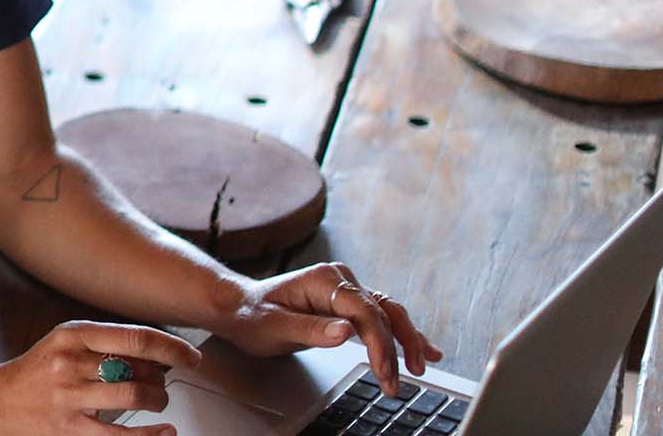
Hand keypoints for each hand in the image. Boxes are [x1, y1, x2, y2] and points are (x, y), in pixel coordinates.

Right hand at [0, 320, 202, 435]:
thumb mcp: (65, 343)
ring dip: (157, 401)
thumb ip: (104, 344)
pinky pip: (120, 434)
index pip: (136, 337)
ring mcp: (69, 396)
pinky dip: (150, 435)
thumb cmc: (36, 371)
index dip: (172, 348)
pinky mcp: (68, 428)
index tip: (191, 356)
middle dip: (161, 378)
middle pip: (139, 368)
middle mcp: (71, 362)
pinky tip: (163, 431)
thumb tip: (157, 353)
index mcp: (73, 334)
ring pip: (134, 396)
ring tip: (157, 403)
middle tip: (161, 382)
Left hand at [210, 263, 443, 396]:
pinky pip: (381, 317)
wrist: (239, 306)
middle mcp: (340, 280)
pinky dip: (402, 334)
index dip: (378, 343)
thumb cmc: (252, 315)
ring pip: (389, 314)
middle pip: (383, 312)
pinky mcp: (348, 303)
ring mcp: (346, 290)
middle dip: (396, 348)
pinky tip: (423, 349)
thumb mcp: (274, 327)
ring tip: (419, 368)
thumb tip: (345, 332)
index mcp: (324, 280)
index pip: (364, 312)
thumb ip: (310, 329)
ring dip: (406, 341)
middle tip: (395, 381)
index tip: (383, 371)